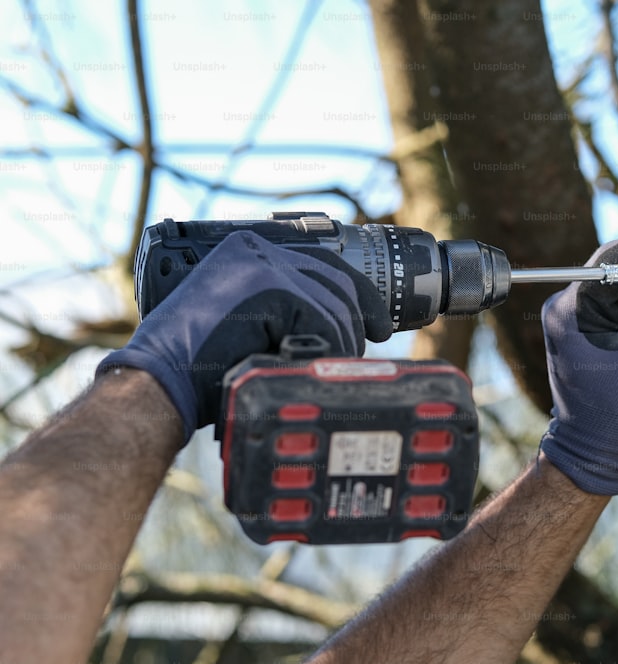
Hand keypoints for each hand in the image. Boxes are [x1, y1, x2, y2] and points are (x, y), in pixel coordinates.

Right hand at [96, 231, 391, 442]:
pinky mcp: (269, 288)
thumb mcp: (246, 324)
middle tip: (362, 350)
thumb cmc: (199, 367)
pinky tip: (300, 365)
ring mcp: (263, 265)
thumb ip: (283, 312)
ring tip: (317, 368)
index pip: (323, 261)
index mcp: (248, 249)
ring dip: (338, 343)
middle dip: (358, 319)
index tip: (379, 323)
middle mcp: (256, 248)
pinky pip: (323, 322)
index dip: (358, 293)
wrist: (159, 384)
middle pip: (337, 279)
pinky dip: (323, 349)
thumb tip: (338, 325)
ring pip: (335, 304)